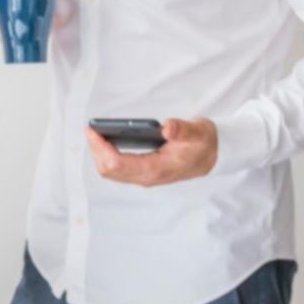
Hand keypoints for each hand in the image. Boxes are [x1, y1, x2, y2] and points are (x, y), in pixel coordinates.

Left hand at [85, 118, 217, 185]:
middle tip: (90, 129)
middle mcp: (147, 177)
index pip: (117, 164)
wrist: (212, 157)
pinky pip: (118, 169)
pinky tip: (106, 140)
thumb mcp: (198, 132)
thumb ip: (183, 130)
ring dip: (99, 154)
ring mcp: (144, 177)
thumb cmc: (203, 143)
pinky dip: (107, 156)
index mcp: (156, 169)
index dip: (100, 148)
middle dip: (95, 150)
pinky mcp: (144, 173)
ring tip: (95, 133)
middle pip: (109, 171)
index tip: (92, 130)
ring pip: (111, 172)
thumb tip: (167, 127)